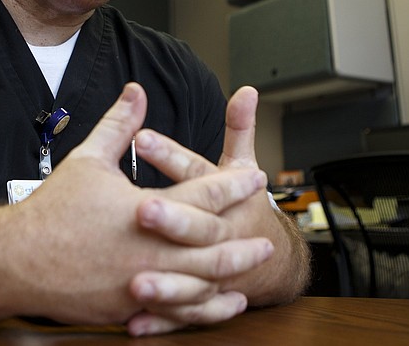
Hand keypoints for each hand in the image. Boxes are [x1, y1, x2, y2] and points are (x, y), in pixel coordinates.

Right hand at [9, 83, 272, 331]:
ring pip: (203, 284)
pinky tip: (219, 303)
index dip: (233, 185)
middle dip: (244, 240)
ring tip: (252, 270)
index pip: (204, 194)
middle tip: (268, 237)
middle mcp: (153, 250)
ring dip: (233, 276)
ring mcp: (143, 283)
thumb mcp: (88, 158)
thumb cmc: (52, 209)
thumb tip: (136, 91)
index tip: (255, 179)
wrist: (16, 260)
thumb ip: (118, 123)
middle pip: (215, 246)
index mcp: (147, 210)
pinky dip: (206, 308)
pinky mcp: (130, 306)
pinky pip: (179, 311)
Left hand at [128, 86, 303, 333]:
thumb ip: (240, 129)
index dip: (171, 156)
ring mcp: (213, 271)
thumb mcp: (244, 166)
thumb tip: (248, 90)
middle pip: (197, 227)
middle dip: (171, 219)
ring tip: (136, 281)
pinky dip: (161, 318)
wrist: (273, 261)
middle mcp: (220, 235)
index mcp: (225, 199)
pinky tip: (135, 319)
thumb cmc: (249, 208)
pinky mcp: (202, 297)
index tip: (139, 138)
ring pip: (192, 278)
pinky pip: (183, 312)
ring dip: (167, 281)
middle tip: (139, 210)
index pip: (198, 174)